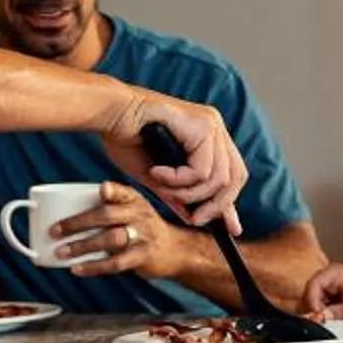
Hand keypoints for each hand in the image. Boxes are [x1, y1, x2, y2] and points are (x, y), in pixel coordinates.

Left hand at [49, 182, 189, 278]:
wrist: (176, 249)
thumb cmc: (143, 228)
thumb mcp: (131, 211)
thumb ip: (107, 208)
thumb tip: (65, 219)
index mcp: (133, 200)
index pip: (122, 192)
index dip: (112, 191)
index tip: (102, 190)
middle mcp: (139, 215)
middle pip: (107, 216)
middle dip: (77, 223)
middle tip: (55, 231)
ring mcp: (143, 236)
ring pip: (110, 239)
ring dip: (82, 246)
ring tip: (62, 252)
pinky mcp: (143, 256)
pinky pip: (116, 263)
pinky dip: (94, 267)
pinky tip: (78, 268)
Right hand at [98, 94, 245, 228]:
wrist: (107, 112)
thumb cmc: (125, 138)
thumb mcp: (157, 178)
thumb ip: (178, 196)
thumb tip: (194, 217)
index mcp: (208, 136)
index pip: (233, 174)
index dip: (230, 204)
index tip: (230, 230)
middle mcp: (214, 127)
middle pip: (235, 178)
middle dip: (214, 206)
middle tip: (192, 218)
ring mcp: (210, 124)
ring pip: (217, 178)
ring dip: (187, 193)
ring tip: (161, 186)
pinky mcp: (200, 124)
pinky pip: (201, 170)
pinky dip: (178, 180)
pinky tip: (157, 172)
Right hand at [302, 264, 342, 323]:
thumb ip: (341, 312)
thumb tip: (323, 316)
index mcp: (335, 271)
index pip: (314, 284)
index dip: (313, 302)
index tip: (318, 317)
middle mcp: (327, 276)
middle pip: (308, 293)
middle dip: (313, 309)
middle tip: (320, 323)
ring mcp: (324, 286)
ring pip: (308, 301)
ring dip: (315, 313)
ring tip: (326, 322)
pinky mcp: (323, 296)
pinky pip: (313, 307)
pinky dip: (318, 315)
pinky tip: (326, 321)